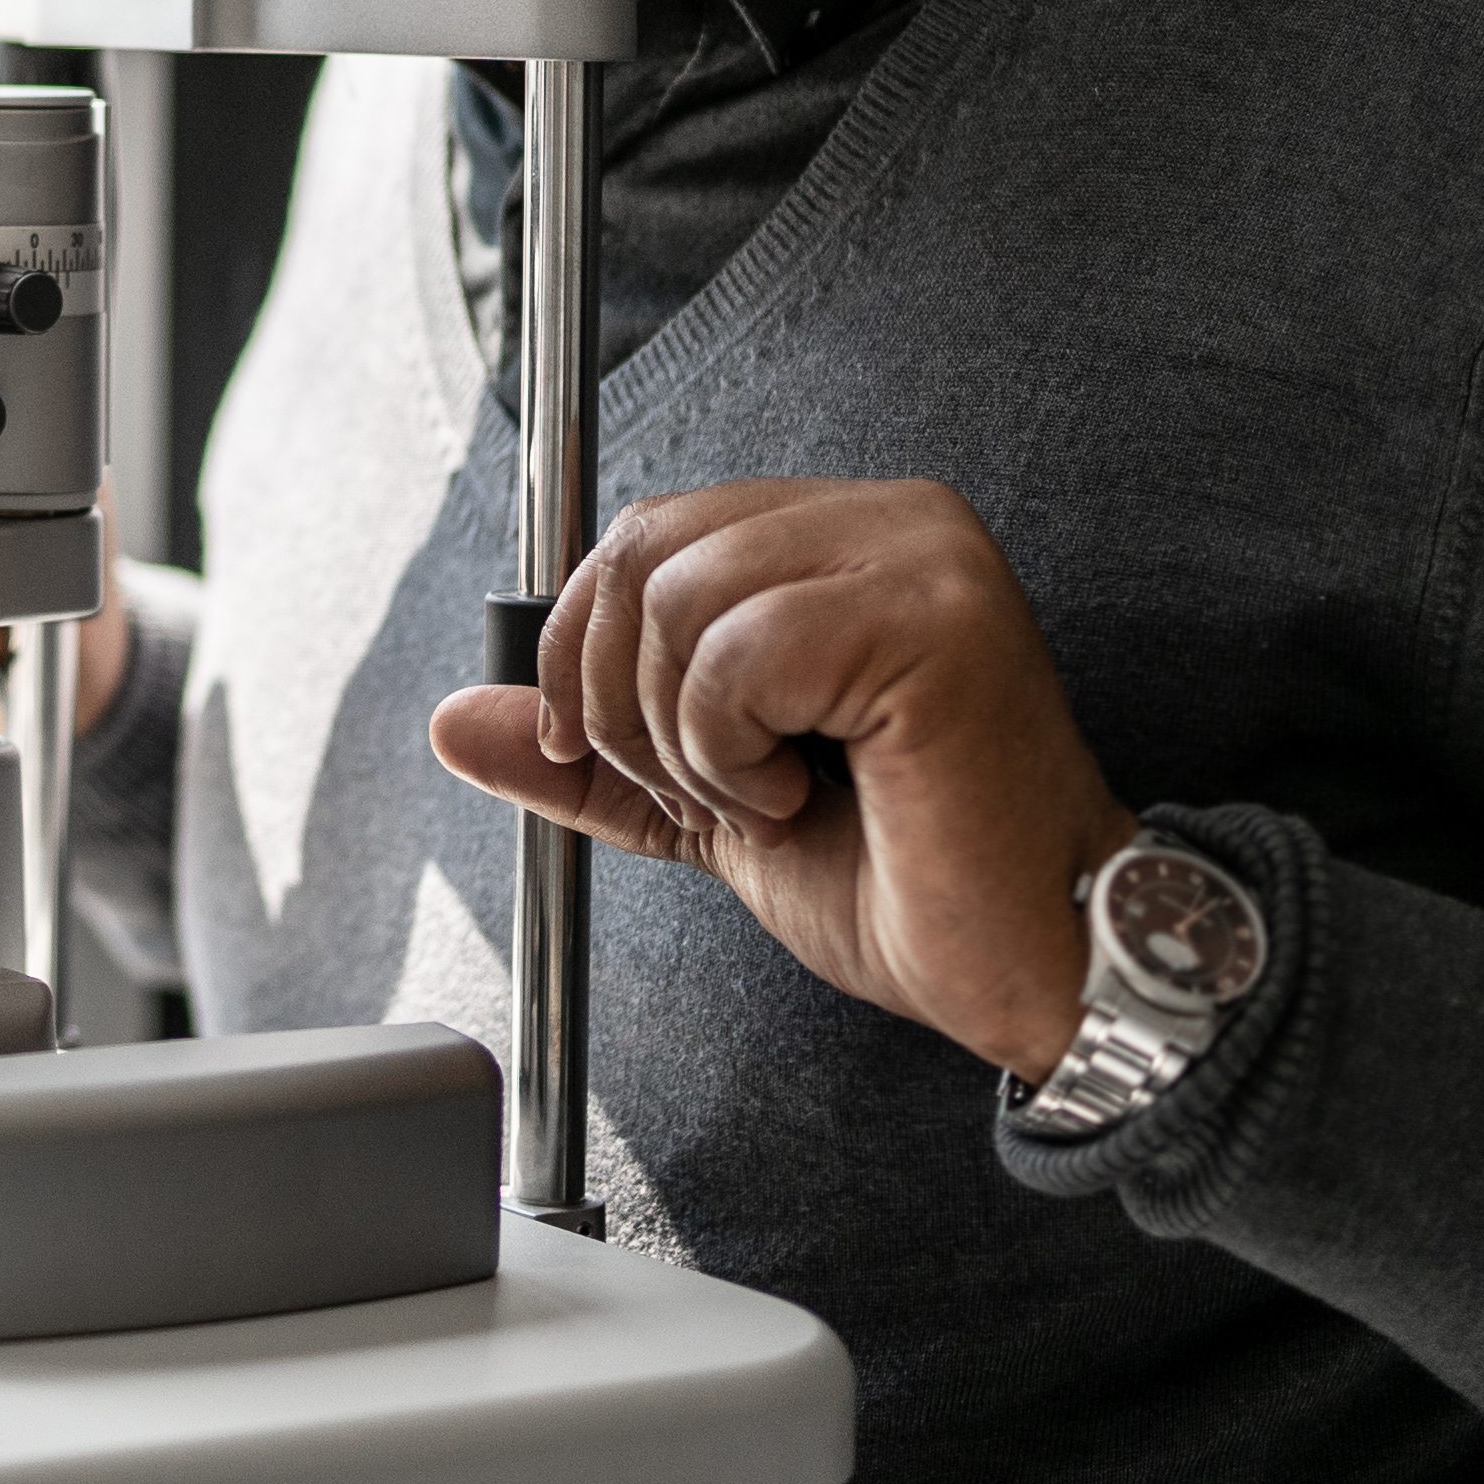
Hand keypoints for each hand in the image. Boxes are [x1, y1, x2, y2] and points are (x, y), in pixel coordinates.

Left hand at [423, 479, 1136, 1077]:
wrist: (1027, 965)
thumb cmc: (907, 880)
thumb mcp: (706, 803)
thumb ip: (588, 755)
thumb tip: (455, 720)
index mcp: (848, 534)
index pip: (646, 530)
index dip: (585, 645)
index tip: (602, 749)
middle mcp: (896, 518)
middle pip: (644, 551)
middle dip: (625, 699)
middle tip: (706, 789)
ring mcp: (925, 556)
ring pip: (679, 602)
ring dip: (687, 738)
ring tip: (773, 796)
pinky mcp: (936, 617)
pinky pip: (736, 654)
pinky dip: (733, 751)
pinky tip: (809, 795)